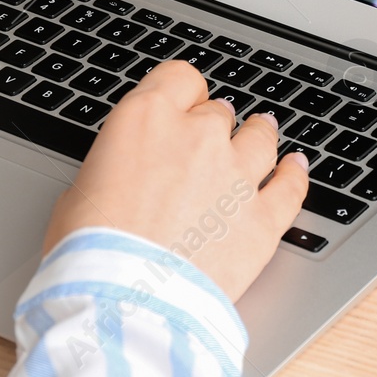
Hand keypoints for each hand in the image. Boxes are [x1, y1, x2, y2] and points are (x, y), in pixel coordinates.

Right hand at [42, 60, 308, 300]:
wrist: (125, 299)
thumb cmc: (91, 250)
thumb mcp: (81, 190)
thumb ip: (116, 165)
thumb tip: (124, 173)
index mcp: (147, 118)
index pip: (180, 78)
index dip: (183, 92)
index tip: (182, 105)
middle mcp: (198, 136)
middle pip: (219, 112)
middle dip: (213, 125)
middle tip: (207, 142)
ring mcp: (236, 175)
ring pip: (261, 137)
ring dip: (259, 135)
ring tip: (262, 133)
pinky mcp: (262, 219)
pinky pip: (291, 186)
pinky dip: (295, 174)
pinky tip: (296, 167)